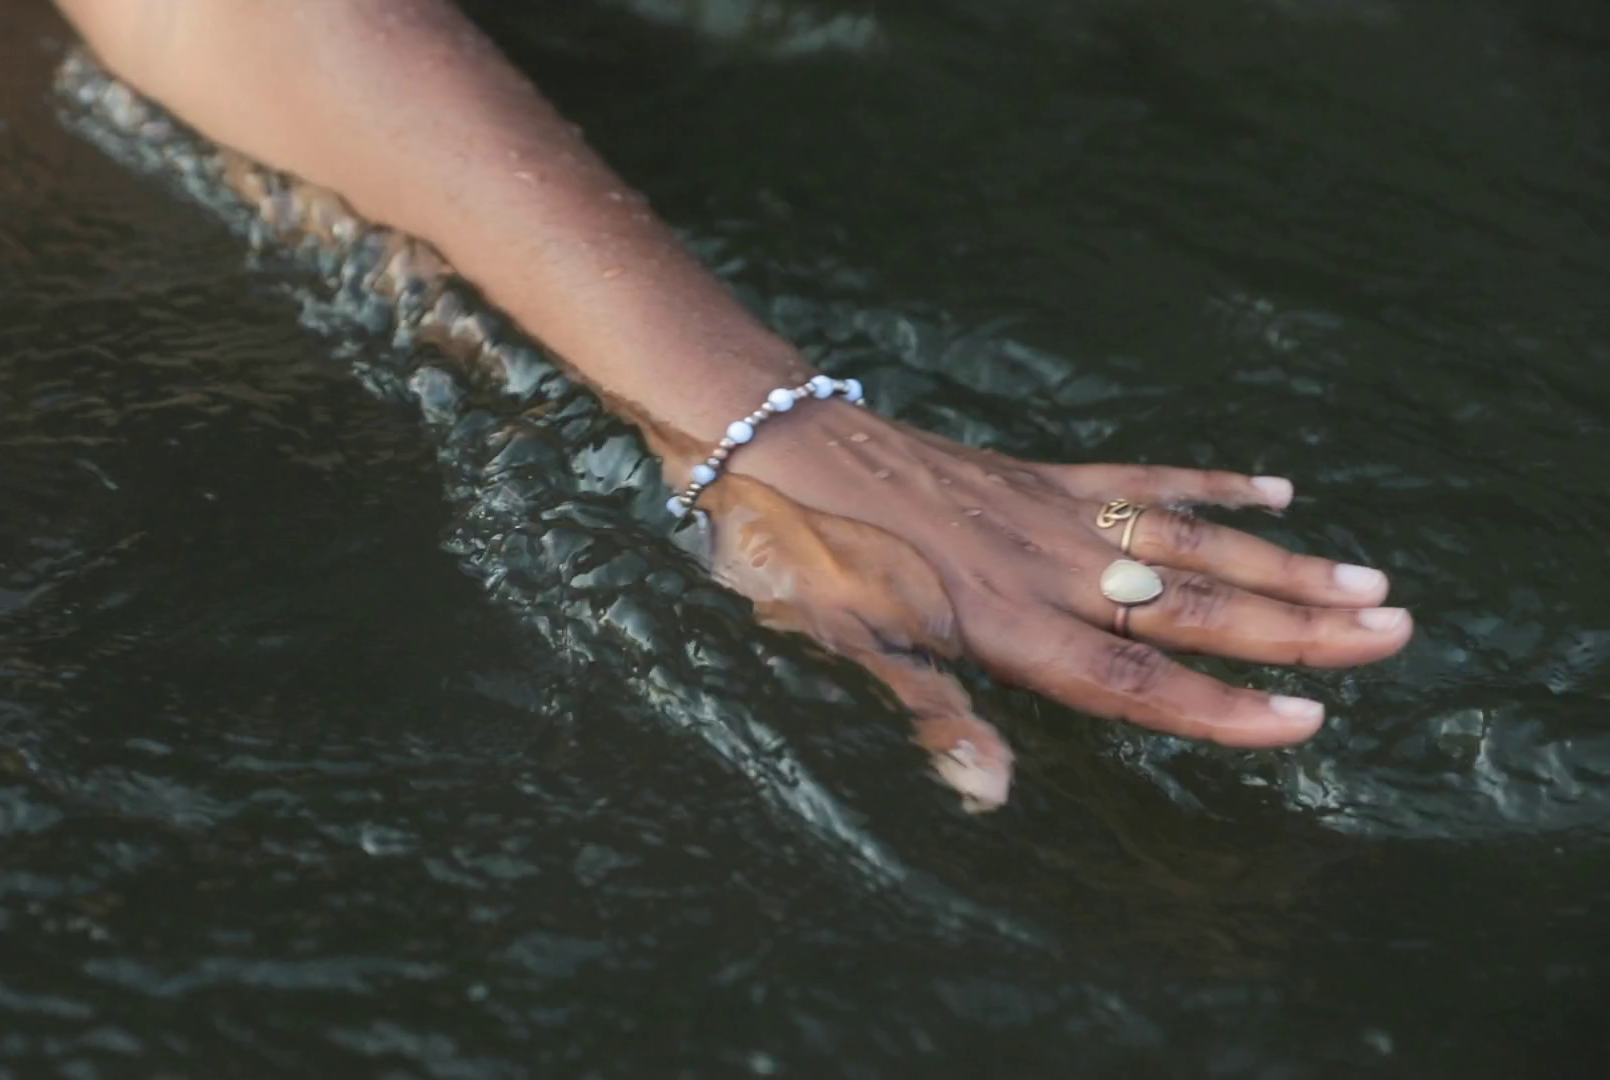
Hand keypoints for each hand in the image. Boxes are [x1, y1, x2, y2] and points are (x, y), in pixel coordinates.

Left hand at [695, 403, 1411, 811]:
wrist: (777, 443)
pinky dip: (1210, 480)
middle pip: (1190, 604)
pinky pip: (1140, 475)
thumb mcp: (849, 648)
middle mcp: (1048, 566)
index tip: (1308, 720)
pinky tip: (1274, 484)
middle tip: (1391, 632)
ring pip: (1188, 539)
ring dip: (1280, 559)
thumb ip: (932, 715)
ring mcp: (1050, 511)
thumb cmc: (805, 557)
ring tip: (1365, 576)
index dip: (1221, 708)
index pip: (1135, 679)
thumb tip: (993, 794)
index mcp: (1007, 624)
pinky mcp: (1037, 471)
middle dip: (1295, 626)